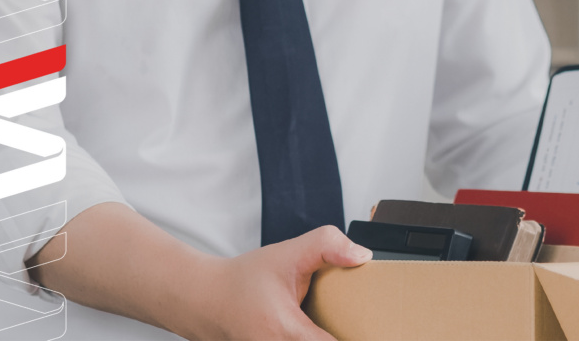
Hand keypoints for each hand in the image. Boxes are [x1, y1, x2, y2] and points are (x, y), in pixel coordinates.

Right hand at [175, 226, 371, 339]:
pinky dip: (313, 335)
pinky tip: (316, 326)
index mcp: (288, 333)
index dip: (358, 335)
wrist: (203, 300)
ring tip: (334, 323)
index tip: (375, 327)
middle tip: (360, 322)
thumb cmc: (241, 281)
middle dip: (342, 331)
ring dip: (325, 334)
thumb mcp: (285, 254)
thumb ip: (326, 246)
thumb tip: (363, 256)